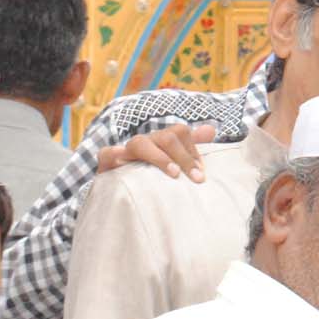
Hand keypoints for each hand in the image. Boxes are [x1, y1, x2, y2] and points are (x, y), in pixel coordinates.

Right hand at [97, 122, 217, 181]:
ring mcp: (127, 150)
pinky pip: (107, 153)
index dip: (193, 151)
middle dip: (184, 157)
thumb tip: (211, 129)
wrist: (122, 189)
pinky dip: (114, 153)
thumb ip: (192, 148)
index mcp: (163, 141)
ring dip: (159, 157)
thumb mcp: (175, 163)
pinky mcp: (108, 161)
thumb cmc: (155, 176)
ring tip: (174, 173)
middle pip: (166, 137)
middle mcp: (147, 142)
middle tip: (196, 178)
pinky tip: (120, 156)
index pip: (181, 133)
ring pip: (141, 143)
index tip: (201, 173)